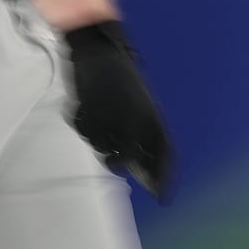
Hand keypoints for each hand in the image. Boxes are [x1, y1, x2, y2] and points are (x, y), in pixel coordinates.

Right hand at [63, 19, 176, 201]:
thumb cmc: (123, 79)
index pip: (165, 157)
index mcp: (152, 119)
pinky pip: (84, 131)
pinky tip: (88, 108)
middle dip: (117, 162)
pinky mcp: (87, 112)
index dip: (165, 180)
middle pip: (124, 161)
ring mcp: (109, 119)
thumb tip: (140, 162)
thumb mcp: (141, 104)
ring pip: (100, 147)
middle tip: (113, 157)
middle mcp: (133, 122)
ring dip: (98, 139)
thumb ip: (142, 131)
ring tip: (100, 118)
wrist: (99, 50)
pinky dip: (84, 124)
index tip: (161, 198)